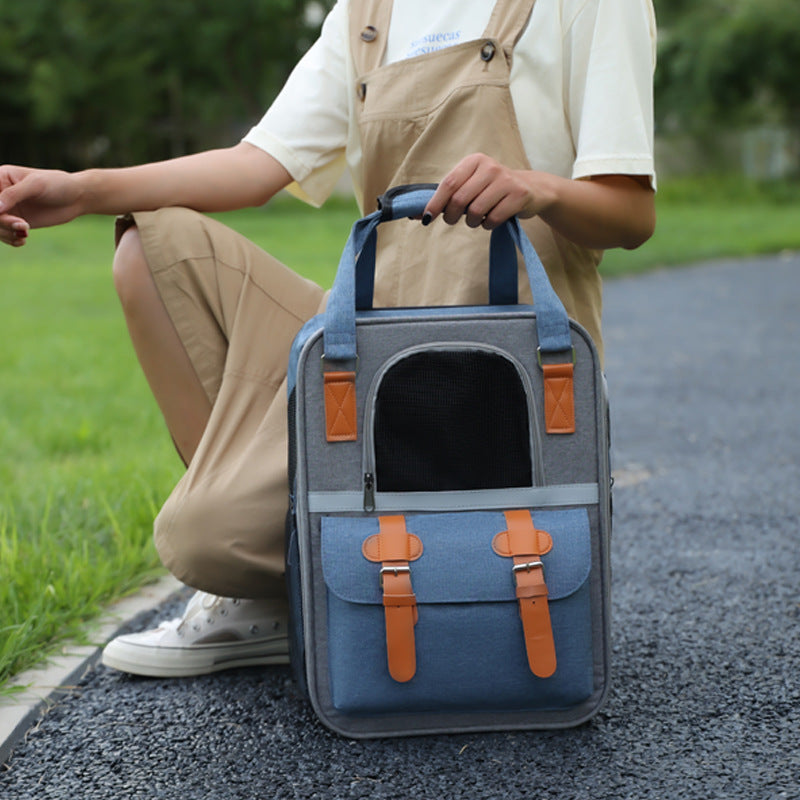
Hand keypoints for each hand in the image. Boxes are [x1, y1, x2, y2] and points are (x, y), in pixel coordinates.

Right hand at [0, 166, 83, 246]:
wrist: (77, 197)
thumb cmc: (57, 184)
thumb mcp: (35, 185)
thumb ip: (14, 194)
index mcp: (0, 178)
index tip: (4, 215)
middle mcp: (1, 194)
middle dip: (2, 223)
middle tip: (24, 226)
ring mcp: (9, 209)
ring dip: (7, 233)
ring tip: (25, 232)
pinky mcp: (18, 222)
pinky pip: (6, 234)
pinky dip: (11, 240)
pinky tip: (23, 240)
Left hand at [423, 153, 547, 229]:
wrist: (532, 189)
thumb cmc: (493, 190)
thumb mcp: (471, 185)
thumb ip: (447, 197)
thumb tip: (417, 215)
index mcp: (474, 161)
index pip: (449, 183)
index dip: (435, 203)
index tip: (427, 218)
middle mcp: (490, 167)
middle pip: (460, 200)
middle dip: (452, 216)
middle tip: (454, 220)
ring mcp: (506, 180)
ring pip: (475, 212)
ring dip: (471, 222)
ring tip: (476, 219)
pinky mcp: (518, 195)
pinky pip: (492, 219)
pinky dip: (488, 225)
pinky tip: (492, 219)